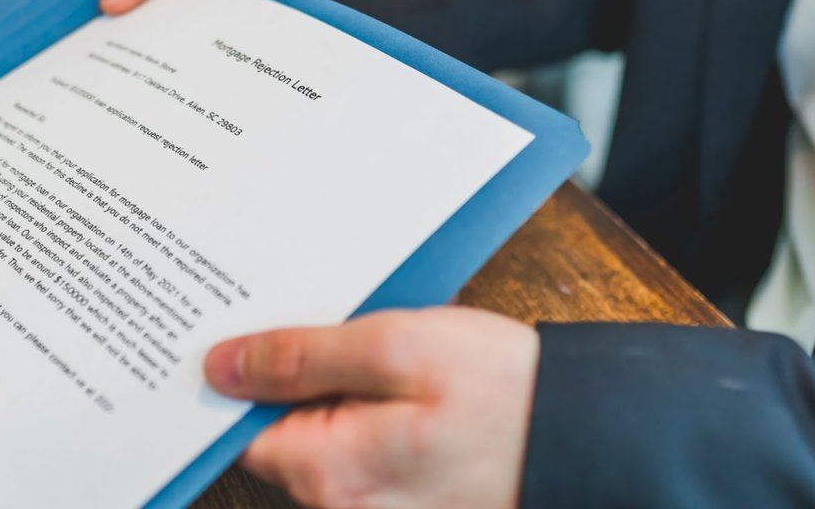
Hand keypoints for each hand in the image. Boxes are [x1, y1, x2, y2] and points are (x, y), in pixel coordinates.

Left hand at [204, 307, 538, 508]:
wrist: (593, 435)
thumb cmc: (505, 393)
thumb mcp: (398, 346)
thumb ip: (302, 358)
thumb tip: (220, 368)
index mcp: (328, 474)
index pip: (239, 427)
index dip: (239, 372)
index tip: (248, 326)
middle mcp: (343, 508)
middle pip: (282, 429)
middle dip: (300, 372)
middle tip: (343, 323)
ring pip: (326, 433)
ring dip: (343, 386)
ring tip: (390, 347)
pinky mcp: (408, 498)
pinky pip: (365, 445)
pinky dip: (375, 406)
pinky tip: (412, 377)